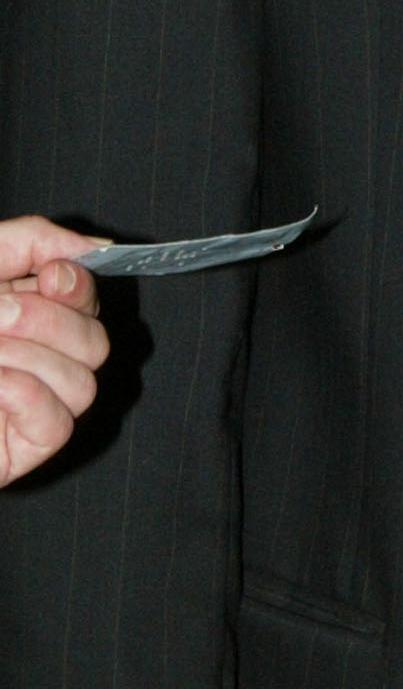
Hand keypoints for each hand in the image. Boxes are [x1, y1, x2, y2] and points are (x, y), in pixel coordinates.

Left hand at [0, 217, 110, 485]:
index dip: (80, 285)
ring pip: (83, 382)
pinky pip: (58, 422)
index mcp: (20, 315)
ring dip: (27, 358)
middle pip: (95, 341)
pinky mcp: (21, 447)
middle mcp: (32, 360)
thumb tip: (95, 247)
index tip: (50, 276)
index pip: (86, 300)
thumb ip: (29, 242)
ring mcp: (28, 408)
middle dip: (47, 321)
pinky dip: (21, 396)